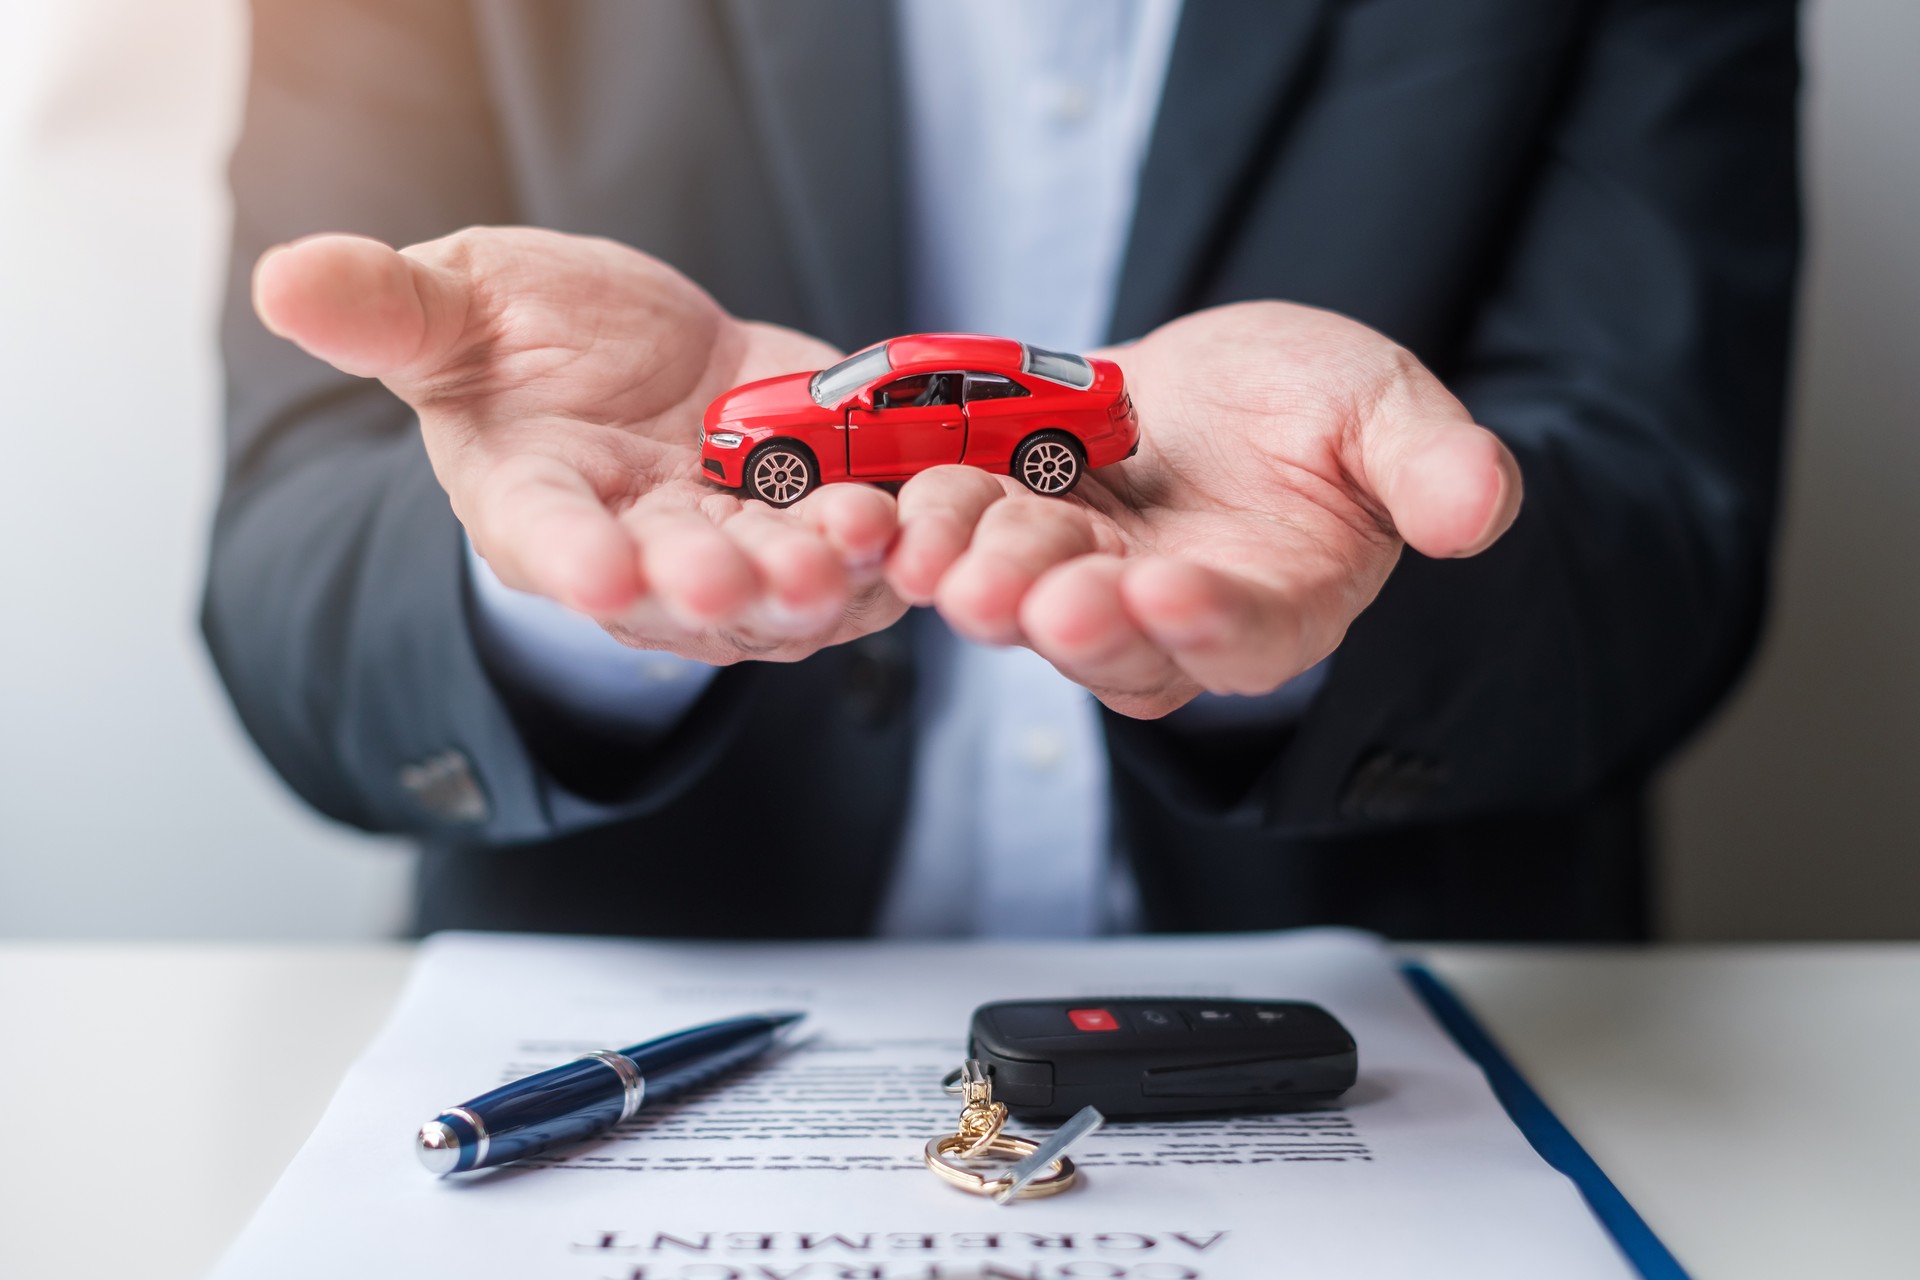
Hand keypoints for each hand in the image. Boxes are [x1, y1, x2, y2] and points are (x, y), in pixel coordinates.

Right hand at [252, 227, 903, 663]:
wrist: (638, 362)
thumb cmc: (529, 342)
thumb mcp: (457, 306)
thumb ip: (389, 308)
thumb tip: (280, 278)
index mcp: (535, 504)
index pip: (545, 539)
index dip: (570, 558)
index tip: (591, 572)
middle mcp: (636, 552)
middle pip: (675, 587)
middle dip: (712, 588)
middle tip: (740, 580)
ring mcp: (731, 553)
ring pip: (778, 589)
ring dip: (818, 575)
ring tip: (850, 542)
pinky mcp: (812, 530)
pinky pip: (858, 559)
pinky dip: (887, 546)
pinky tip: (914, 517)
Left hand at [884, 302, 1522, 717]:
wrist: (1218, 388)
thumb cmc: (1313, 406)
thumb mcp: (1384, 412)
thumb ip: (1432, 465)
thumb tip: (1481, 509)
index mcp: (1272, 607)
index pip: (1243, 635)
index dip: (1208, 620)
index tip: (1170, 594)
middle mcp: (1164, 619)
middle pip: (1113, 640)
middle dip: (1066, 616)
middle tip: (1024, 597)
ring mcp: (1077, 583)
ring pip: (1022, 597)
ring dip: (976, 575)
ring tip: (937, 550)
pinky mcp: (1008, 535)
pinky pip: (961, 538)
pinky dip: (924, 522)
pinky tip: (887, 504)